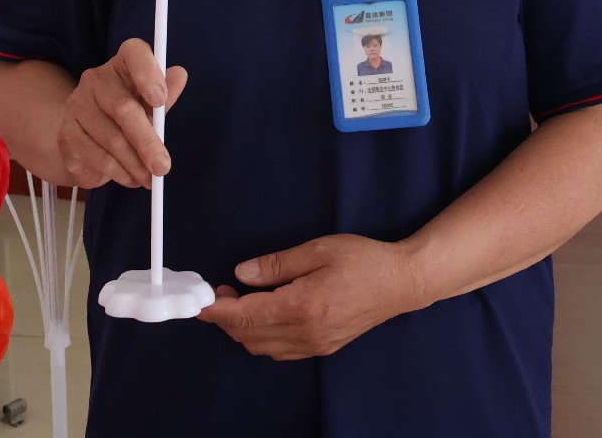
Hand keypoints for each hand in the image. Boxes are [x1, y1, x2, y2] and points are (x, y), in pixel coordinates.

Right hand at [58, 38, 187, 189]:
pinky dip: (120, 173)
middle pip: (123, 107)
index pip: (133, 53)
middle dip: (147, 141)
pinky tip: (130, 178)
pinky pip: (98, 158)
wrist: (85, 141)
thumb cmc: (125, 119)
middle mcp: (95, 80)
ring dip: (135, 164)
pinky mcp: (66, 135)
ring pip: (112, 139)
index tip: (160, 100)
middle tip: (162, 166)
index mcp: (121, 66)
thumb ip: (165, 94)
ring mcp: (76, 106)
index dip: (147, 73)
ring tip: (150, 178)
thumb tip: (179, 75)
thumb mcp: (149, 106)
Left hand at [198, 234, 421, 359]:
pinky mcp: (323, 347)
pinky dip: (263, 337)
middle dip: (226, 318)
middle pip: (249, 336)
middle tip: (220, 292)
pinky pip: (280, 351)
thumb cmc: (363, 260)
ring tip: (241, 300)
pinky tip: (265, 315)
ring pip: (262, 348)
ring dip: (243, 329)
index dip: (217, 311)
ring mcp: (314, 345)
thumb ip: (277, 265)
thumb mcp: (317, 250)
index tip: (200, 302)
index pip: (246, 316)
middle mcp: (305, 333)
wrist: (401, 283)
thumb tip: (242, 274)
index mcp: (301, 307)